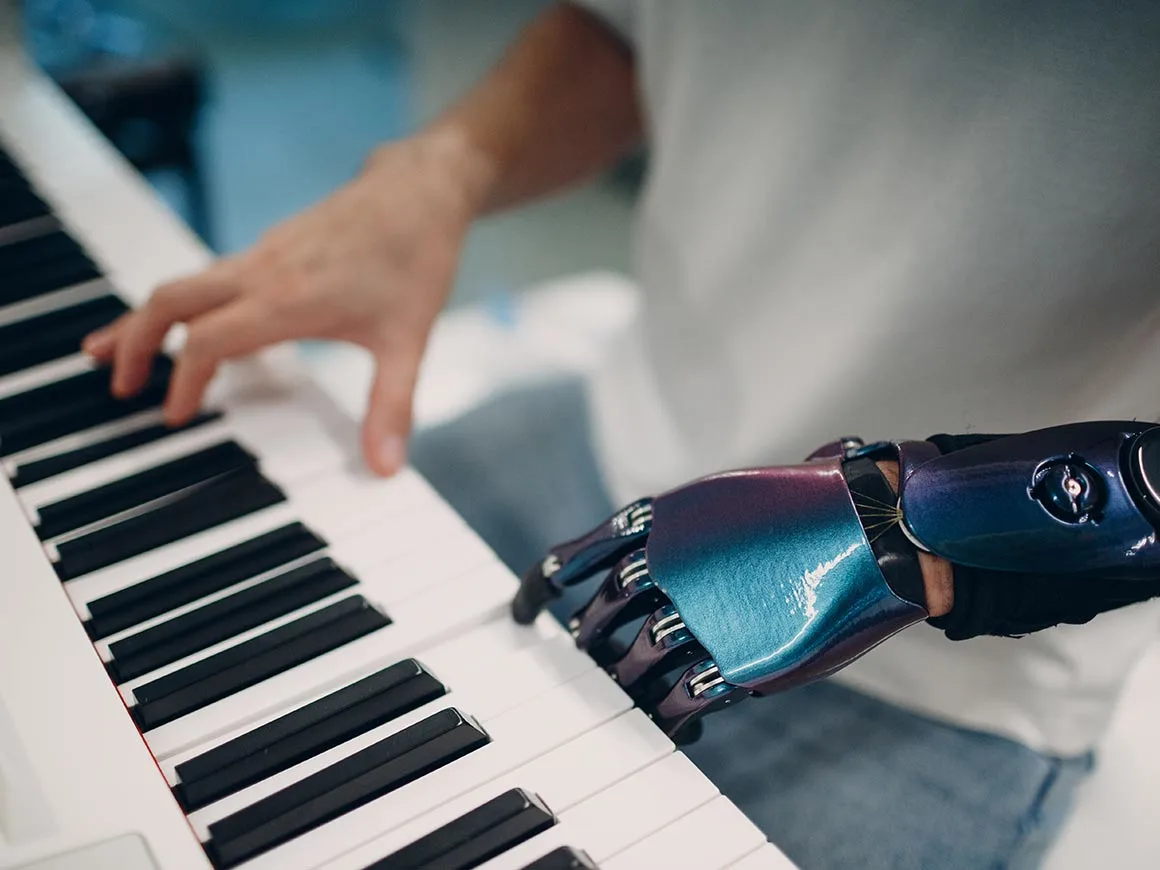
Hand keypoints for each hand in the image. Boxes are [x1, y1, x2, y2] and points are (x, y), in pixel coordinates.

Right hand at [84, 130, 491, 474]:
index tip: (175, 417)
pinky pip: (211, 277)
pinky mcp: (271, 246)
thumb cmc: (416, 258)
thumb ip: (392, 407)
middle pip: (169, 300)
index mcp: (287, 299)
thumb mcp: (410, 341)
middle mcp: (262, 271)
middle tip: (117, 385)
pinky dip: (186, 305)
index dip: (183, 382)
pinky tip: (197, 329)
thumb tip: (385, 468)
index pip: (206, 342)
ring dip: (149, 319)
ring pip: (184, 283)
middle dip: (133, 341)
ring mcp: (263, 253)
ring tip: (120, 354)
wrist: (421, 188)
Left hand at [512, 454, 952, 741]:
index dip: (537, 586)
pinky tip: (676, 717)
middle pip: (598, 620)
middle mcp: (668, 565)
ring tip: (631, 688)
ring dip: (625, 683)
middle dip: (589, 643)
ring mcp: (700, 616)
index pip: (575, 558)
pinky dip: (669, 713)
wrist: (879, 527)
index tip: (521, 610)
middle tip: (593, 654)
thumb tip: (645, 545)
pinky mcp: (738, 662)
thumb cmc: (811, 504)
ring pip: (631, 667)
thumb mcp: (729, 494)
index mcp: (662, 519)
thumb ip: (681, 526)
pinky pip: (678, 699)